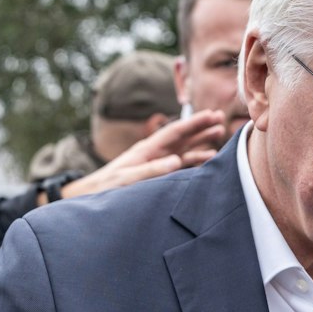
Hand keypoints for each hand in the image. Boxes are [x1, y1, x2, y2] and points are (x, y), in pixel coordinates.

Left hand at [58, 110, 227, 198]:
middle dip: (201, 127)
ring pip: (184, 148)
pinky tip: (207, 158)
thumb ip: (151, 170)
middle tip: (221, 118)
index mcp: (146, 149)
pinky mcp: (157, 173)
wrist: (91, 196)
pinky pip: (180, 164)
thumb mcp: (126, 179)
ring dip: (201, 142)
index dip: (194, 123)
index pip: (174, 132)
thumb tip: (176, 161)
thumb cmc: (106, 187)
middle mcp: (153, 153)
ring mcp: (156, 163)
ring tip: (219, 135)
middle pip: (182, 136)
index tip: (211, 115)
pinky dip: (195, 160)